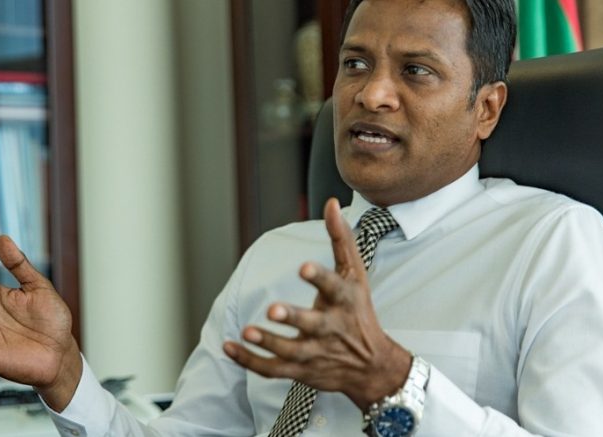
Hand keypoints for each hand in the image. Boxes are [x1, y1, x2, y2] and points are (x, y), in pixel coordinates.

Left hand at [223, 198, 412, 409]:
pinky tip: (231, 347)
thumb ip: (341, 238)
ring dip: (268, 342)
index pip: (334, 287)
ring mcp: (315, 352)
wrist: (372, 367)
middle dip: (293, 318)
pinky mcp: (301, 371)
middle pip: (311, 324)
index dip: (319, 278)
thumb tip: (332, 203)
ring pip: (290, 350)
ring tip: (248, 331)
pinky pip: (273, 369)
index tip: (304, 268)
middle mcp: (331, 327)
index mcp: (344, 300)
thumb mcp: (356, 274)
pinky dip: (251, 361)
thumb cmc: (360, 312)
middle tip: (273, 309)